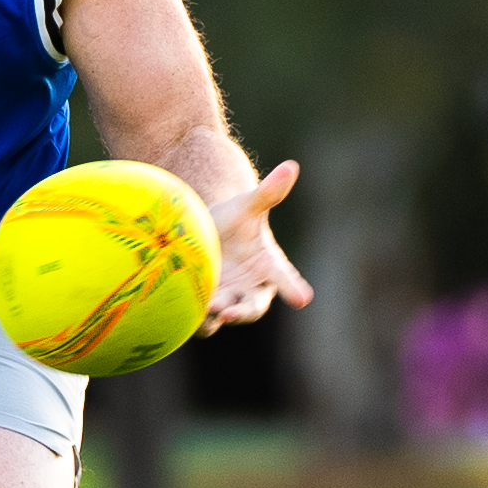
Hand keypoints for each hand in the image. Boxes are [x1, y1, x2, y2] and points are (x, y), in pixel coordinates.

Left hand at [203, 159, 312, 328]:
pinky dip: (197, 320)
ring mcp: (230, 299)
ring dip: (217, 315)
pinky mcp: (207, 307)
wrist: (206, 231)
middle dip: (242, 311)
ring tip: (205, 309)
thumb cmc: (234, 219)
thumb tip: (290, 166)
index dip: (293, 288)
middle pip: (253, 307)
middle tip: (229, 311)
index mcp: (269, 266)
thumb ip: (268, 193)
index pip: (284, 278)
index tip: (302, 298)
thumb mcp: (248, 206)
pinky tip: (184, 311)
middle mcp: (252, 288)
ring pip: (228, 314)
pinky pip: (205, 321)